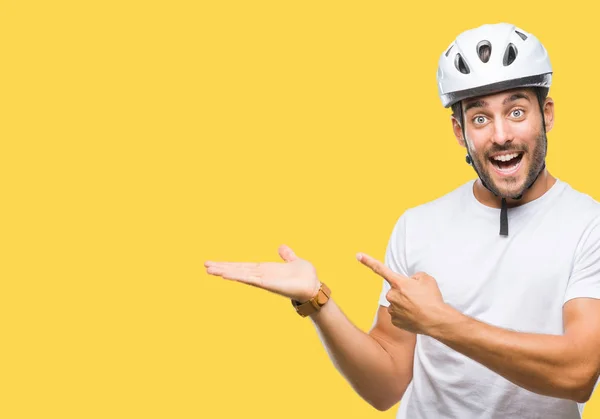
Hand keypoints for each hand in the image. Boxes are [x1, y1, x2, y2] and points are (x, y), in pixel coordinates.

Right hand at [204, 245, 320, 302]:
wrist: (314, 287)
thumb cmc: (306, 277)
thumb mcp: (295, 261)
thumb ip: (287, 256)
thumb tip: (281, 247)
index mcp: (265, 270)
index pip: (243, 266)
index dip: (229, 265)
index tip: (215, 263)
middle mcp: (261, 275)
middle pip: (237, 270)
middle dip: (221, 268)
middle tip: (205, 265)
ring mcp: (263, 280)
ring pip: (240, 274)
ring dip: (225, 271)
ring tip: (209, 270)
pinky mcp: (267, 284)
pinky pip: (250, 279)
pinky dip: (238, 276)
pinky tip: (226, 275)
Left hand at [356, 252, 451, 334]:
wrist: (436, 320)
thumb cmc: (432, 298)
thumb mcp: (427, 279)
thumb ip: (415, 276)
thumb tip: (410, 282)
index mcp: (398, 283)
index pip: (380, 269)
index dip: (368, 261)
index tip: (358, 255)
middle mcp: (391, 295)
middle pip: (395, 290)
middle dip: (404, 292)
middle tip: (418, 298)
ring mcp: (392, 309)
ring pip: (396, 303)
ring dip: (405, 304)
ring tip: (419, 307)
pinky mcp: (394, 321)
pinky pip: (398, 314)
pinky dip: (405, 315)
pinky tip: (415, 316)